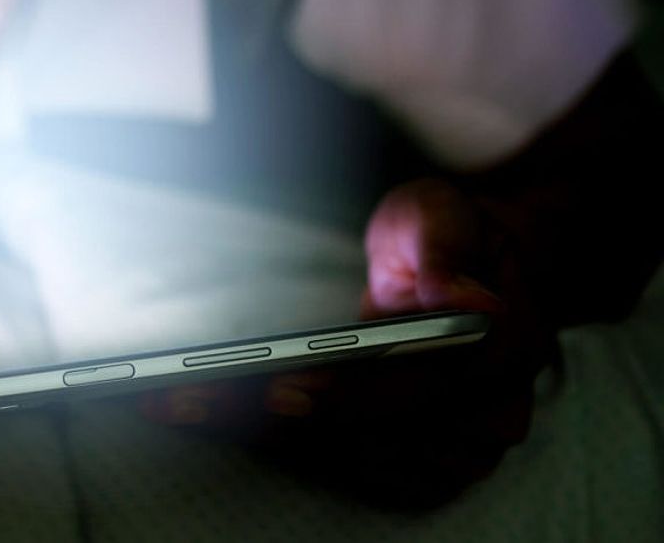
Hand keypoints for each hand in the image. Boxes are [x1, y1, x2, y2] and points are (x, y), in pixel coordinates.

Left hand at [142, 179, 556, 507]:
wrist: (464, 272)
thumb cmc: (443, 237)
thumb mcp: (439, 211)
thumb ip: (444, 241)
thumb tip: (456, 293)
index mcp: (502, 348)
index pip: (418, 386)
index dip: (349, 394)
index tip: (283, 389)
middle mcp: (488, 414)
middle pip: (367, 433)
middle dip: (269, 417)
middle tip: (186, 397)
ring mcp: (454, 450)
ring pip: (343, 457)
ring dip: (257, 435)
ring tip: (178, 402)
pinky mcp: (416, 465)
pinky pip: (339, 469)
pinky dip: (274, 446)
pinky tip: (214, 419)